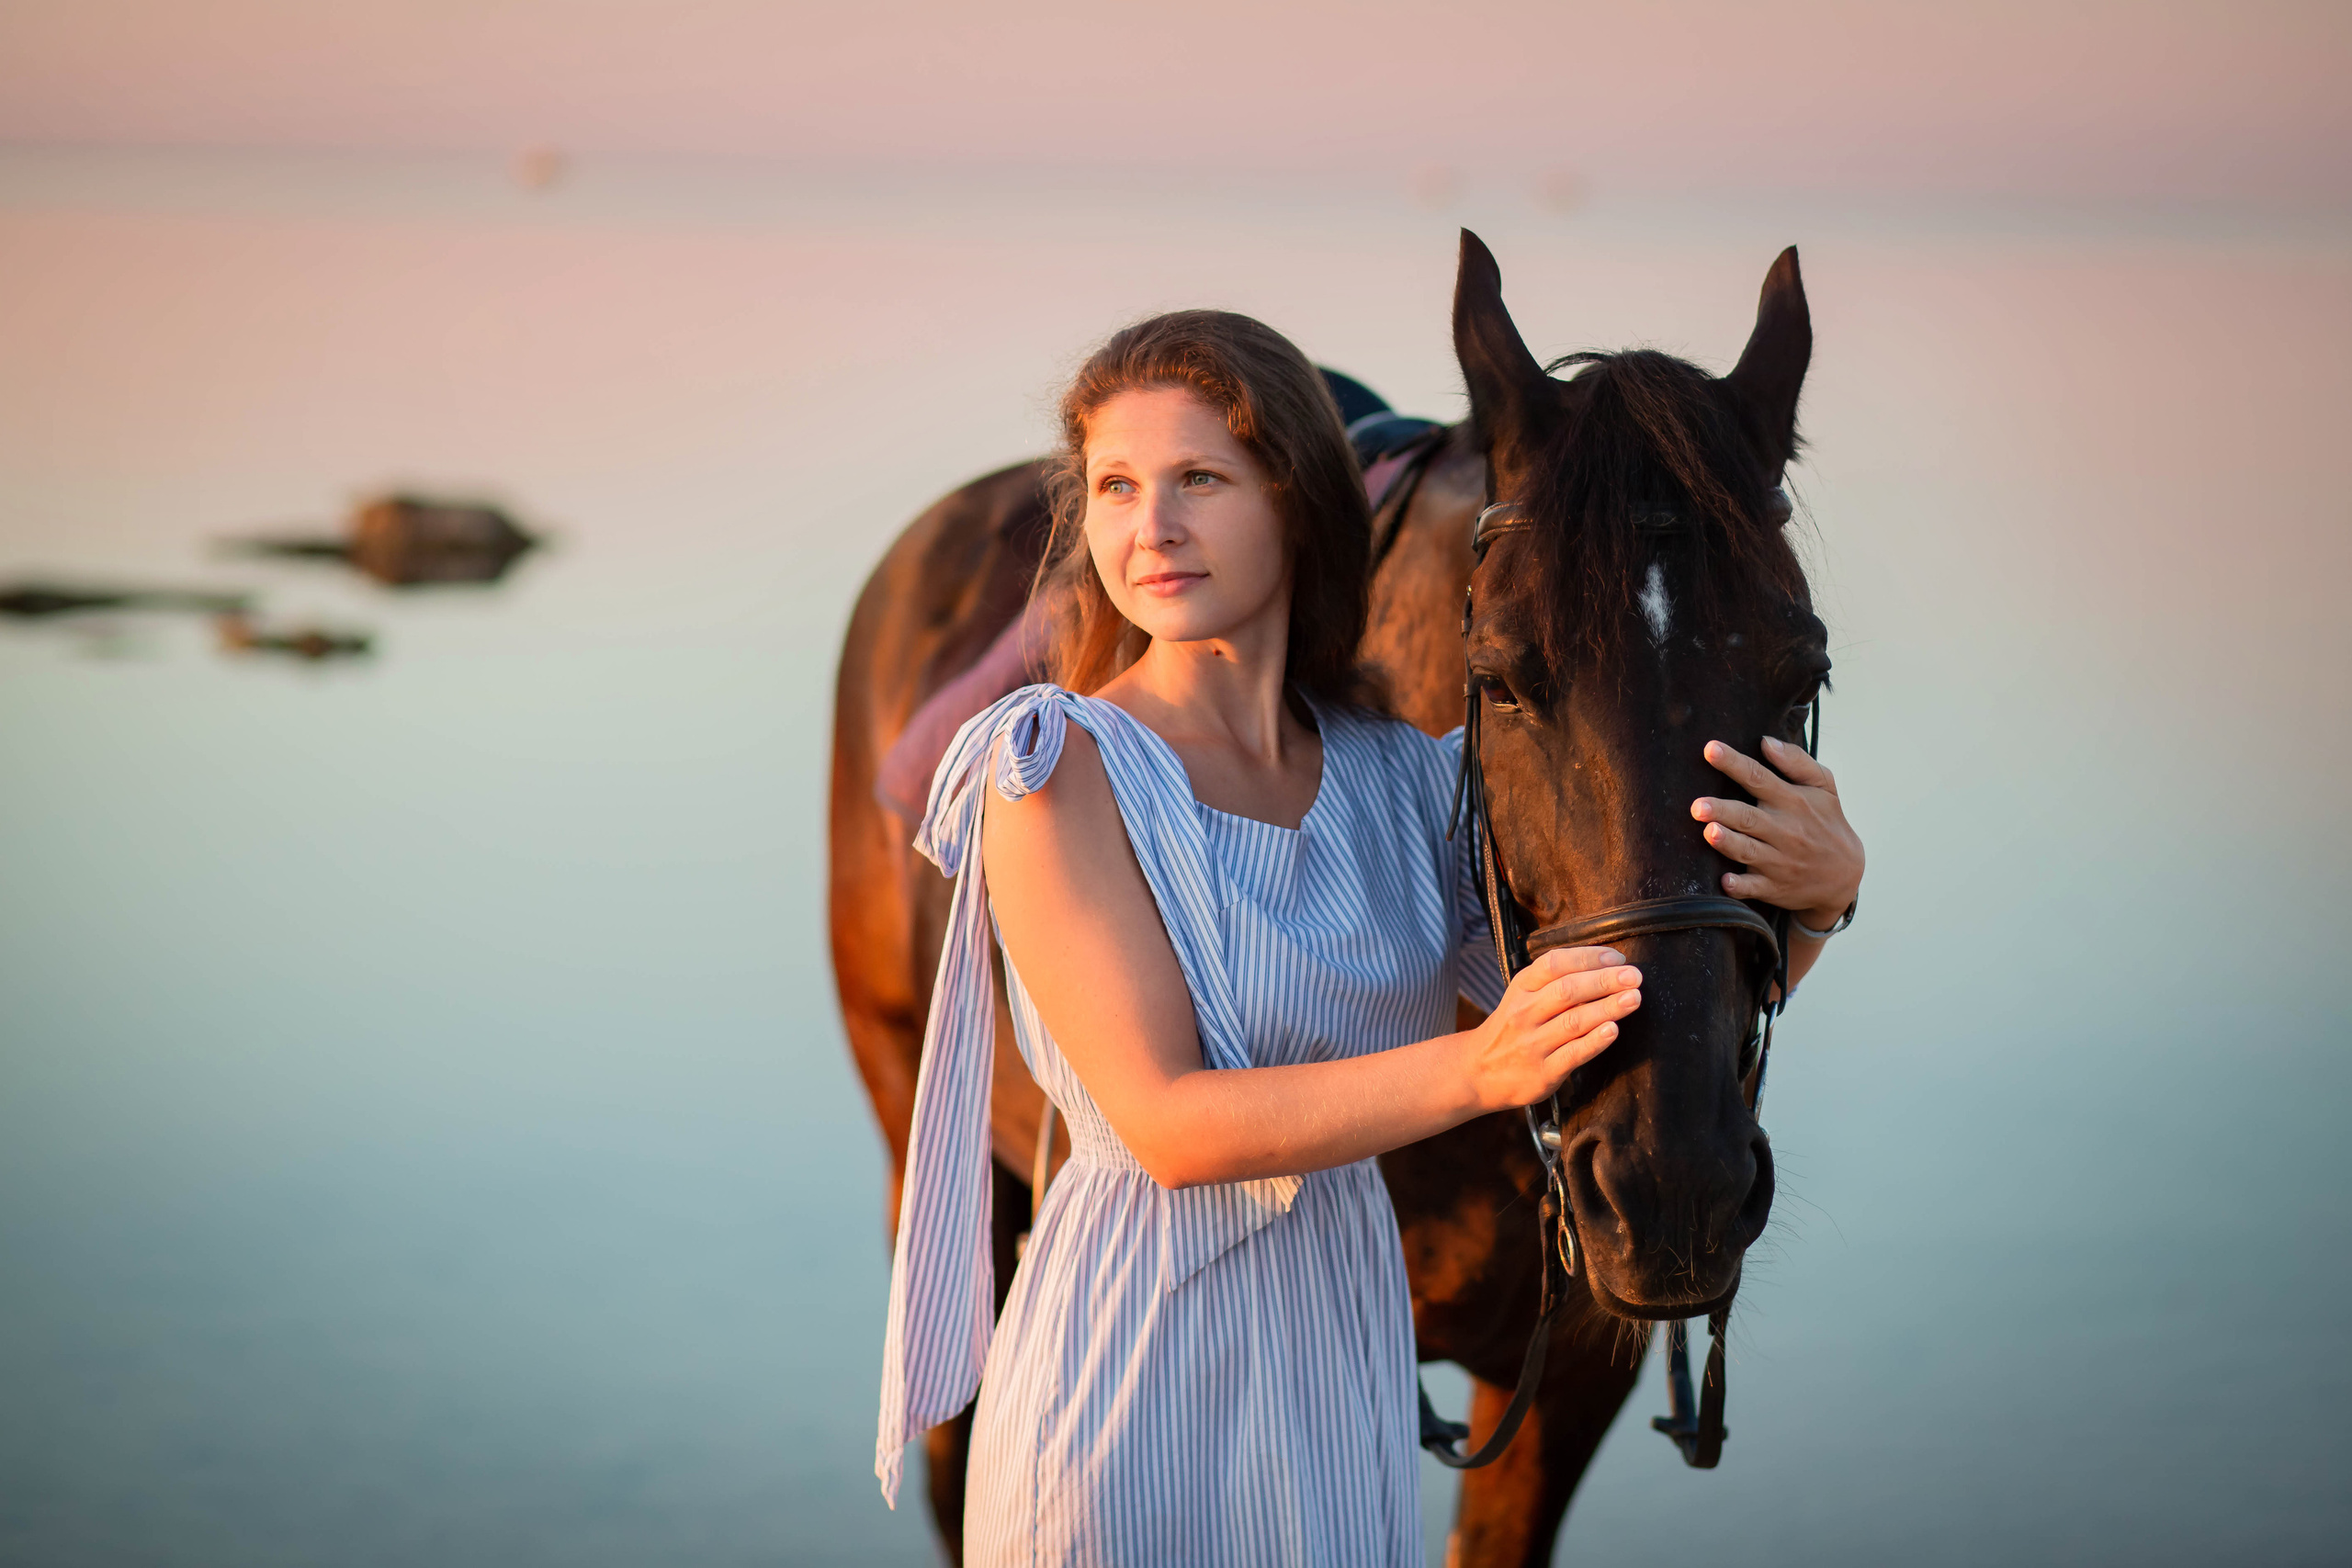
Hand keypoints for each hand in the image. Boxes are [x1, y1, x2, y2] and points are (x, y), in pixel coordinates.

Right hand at [1462, 946, 1639, 1111]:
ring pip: (1573, 1021)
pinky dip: (1595, 1041)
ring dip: (1607, 1008)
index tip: (1617, 958)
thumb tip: (1606, 968)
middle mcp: (1524, 1013)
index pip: (1554, 964)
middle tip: (1634, 977)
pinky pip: (1573, 1054)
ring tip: (1633, 999)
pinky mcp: (1542, 1073)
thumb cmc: (1511, 1029)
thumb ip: (1554, 984)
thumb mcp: (1522, 998)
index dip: (1588, 957)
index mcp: (1521, 988)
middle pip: (1567, 990)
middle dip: (1604, 981)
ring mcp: (1532, 1044)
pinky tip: (1613, 1031)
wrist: (1478, 1072)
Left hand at [1692, 736, 1864, 929]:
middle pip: (1748, 817)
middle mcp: (1783, 830)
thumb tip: (1766, 741)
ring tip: (1709, 832)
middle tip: (1698, 805)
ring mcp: (1778, 861)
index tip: (1710, 749)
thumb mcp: (1824, 787)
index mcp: (1792, 802)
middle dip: (1723, 811)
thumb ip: (1797, 762)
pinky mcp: (1773, 887)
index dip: (1733, 763)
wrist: (1844, 876)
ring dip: (1728, 843)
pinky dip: (1740, 886)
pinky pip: (1754, 887)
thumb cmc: (1826, 822)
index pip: (1759, 777)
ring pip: (1748, 851)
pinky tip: (1726, 881)